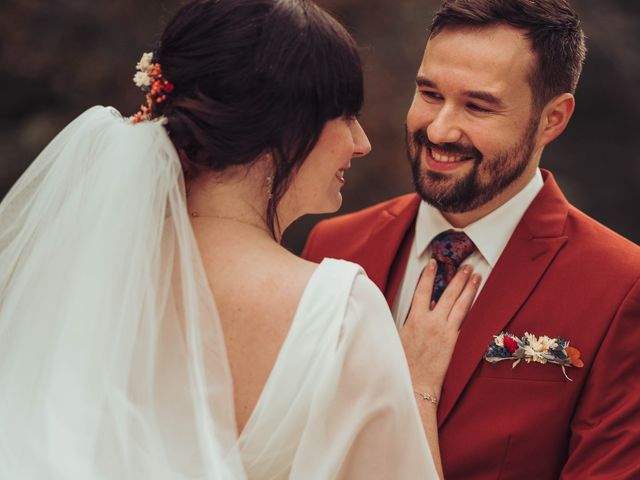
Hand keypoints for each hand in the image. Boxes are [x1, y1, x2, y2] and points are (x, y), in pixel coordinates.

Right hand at [400, 259, 480, 398]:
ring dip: (469, 289)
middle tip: (466, 266)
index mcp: (415, 319)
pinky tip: (473, 301)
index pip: (423, 290)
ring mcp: (445, 331)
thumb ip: (412, 319)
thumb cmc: (403, 362)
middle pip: (448, 294)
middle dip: (458, 278)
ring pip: (461, 305)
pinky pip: (464, 320)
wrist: (415, 384)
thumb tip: (424, 306)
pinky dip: (468, 308)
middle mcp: (432, 322)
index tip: (433, 264)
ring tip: (476, 277)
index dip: (428, 275)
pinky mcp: (454, 341)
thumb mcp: (399, 335)